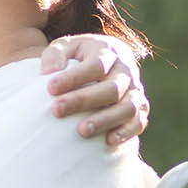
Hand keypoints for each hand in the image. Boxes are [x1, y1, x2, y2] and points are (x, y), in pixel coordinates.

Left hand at [43, 34, 149, 148]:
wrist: (109, 60)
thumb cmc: (80, 56)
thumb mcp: (67, 46)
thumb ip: (55, 54)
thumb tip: (48, 72)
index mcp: (108, 52)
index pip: (96, 64)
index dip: (74, 77)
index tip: (50, 88)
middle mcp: (126, 71)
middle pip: (111, 88)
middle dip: (83, 100)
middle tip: (56, 110)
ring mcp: (135, 91)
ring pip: (127, 107)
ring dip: (105, 120)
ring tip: (81, 131)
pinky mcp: (139, 108)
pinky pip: (138, 122)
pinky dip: (126, 132)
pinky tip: (108, 141)